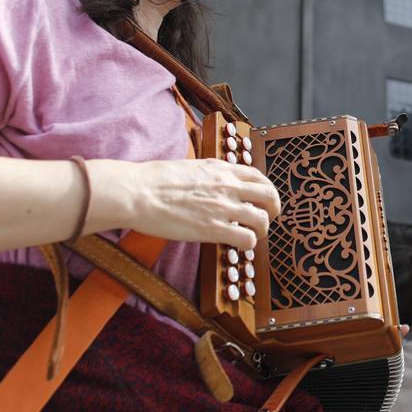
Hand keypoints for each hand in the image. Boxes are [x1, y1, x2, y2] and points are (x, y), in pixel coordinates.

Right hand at [92, 157, 281, 250]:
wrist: (138, 192)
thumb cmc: (155, 180)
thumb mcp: (191, 166)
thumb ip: (210, 174)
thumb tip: (216, 183)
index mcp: (221, 169)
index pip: (259, 176)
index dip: (266, 190)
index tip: (263, 200)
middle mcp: (227, 185)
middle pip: (269, 196)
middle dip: (273, 209)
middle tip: (267, 219)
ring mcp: (222, 207)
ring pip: (263, 219)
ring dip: (261, 230)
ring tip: (252, 236)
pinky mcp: (213, 229)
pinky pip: (246, 238)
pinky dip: (248, 244)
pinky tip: (238, 245)